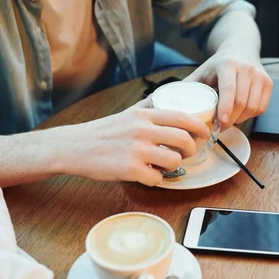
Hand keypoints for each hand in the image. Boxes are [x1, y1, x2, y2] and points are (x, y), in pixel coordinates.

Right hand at [60, 96, 209, 185]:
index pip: (183, 117)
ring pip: (174, 161)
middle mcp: (142, 130)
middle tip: (185, 153)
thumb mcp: (128, 114)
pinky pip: (156, 179)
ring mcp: (136, 150)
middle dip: (191, 149)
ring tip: (162, 165)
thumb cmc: (103, 132)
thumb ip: (149, 108)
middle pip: (184, 140)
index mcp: (144, 115)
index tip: (205, 134)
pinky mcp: (129, 169)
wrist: (74, 147)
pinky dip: (155, 180)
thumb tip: (167, 99)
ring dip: (173, 166)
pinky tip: (146, 174)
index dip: (199, 127)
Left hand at [186, 47, 272, 129]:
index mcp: (227, 65)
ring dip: (240, 119)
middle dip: (230, 119)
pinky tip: (241, 113)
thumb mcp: (201, 72)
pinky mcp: (268, 83)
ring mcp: (260, 76)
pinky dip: (250, 115)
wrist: (240, 48)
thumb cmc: (218, 65)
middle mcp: (246, 68)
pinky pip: (261, 108)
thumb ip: (187, 87)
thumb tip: (163, 102)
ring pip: (252, 107)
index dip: (226, 107)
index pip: (229, 89)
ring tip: (229, 119)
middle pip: (241, 102)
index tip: (221, 122)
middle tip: (220, 126)